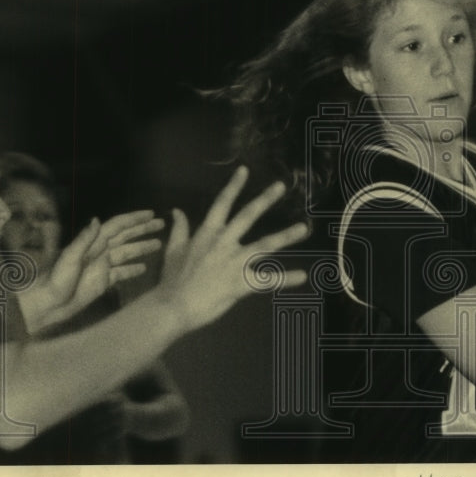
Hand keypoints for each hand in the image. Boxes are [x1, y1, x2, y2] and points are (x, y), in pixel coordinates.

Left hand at [22, 211, 164, 331]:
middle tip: (162, 225)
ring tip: (159, 244)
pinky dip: (133, 269)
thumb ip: (84, 239)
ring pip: (127, 253)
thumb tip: (97, 219)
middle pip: (126, 237)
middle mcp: (100, 251)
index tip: (152, 214)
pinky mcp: (103, 282)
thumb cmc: (55, 280)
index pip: (118, 226)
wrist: (47, 305)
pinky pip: (122, 273)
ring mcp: (102, 267)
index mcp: (93, 243)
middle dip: (143, 230)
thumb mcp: (69, 258)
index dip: (134, 219)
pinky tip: (144, 268)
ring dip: (142, 248)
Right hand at [154, 167, 308, 332]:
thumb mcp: (173, 250)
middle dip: (264, 200)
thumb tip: (176, 211)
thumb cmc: (172, 280)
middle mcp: (223, 243)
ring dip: (285, 235)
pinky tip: (303, 276)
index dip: (233, 186)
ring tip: (304, 228)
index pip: (222, 204)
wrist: (172, 306)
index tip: (244, 170)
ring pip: (264, 245)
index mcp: (206, 233)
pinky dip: (285, 278)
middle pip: (247, 216)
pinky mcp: (240, 283)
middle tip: (281, 186)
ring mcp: (233, 262)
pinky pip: (267, 281)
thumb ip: (180, 229)